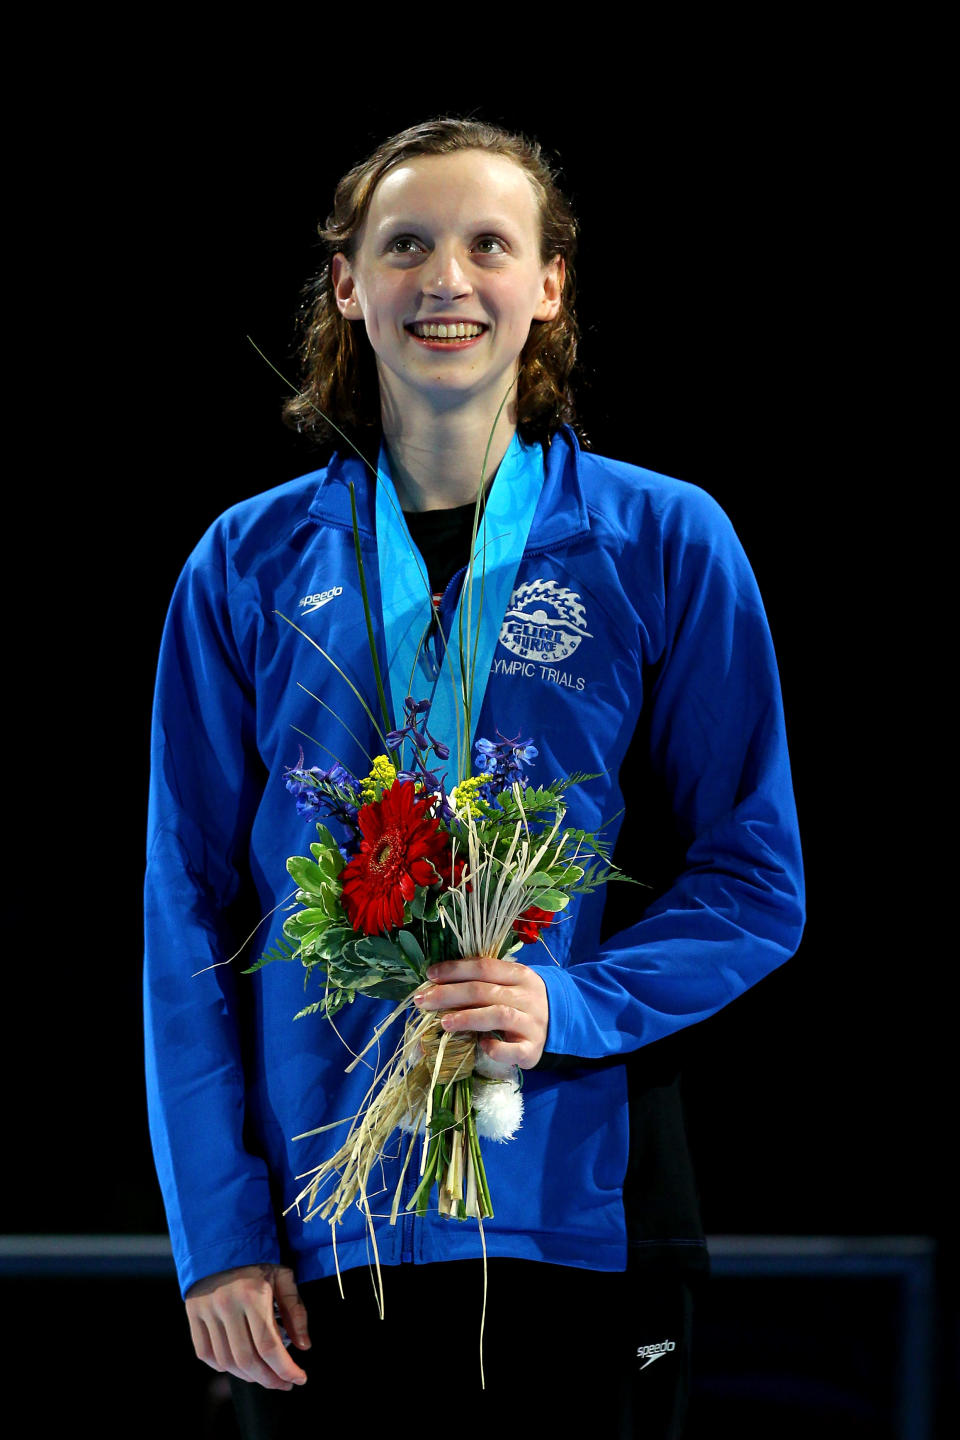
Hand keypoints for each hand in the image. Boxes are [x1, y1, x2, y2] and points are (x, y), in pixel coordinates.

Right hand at [185, 1262, 310, 1390]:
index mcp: (252, 1295)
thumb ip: (295, 1310)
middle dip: (270, 1378)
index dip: (286, 1369)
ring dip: (248, 1376)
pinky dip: (223, 1366)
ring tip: (265, 1376)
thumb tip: (304, 1346)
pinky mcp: (193, 1315)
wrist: (221, 1239)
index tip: (299, 1379)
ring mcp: (206, 1311)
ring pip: (226, 1361)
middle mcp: (227, 1305)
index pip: (269, 1346)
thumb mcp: (283, 1276)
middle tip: (284, 1383)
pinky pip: (205, 1353)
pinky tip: (239, 1366)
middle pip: (247, 1359)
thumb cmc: (258, 1258)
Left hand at [413, 954, 548, 1068]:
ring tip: (443, 1023)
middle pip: (484, 990)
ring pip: (497, 1015)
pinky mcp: (533, 1049)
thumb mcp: (511, 984)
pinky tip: (481, 1045)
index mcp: (519, 975)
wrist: (564, 1021)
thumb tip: (439, 982)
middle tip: (423, 1001)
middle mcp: (526, 996)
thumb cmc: (524, 1001)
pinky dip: (495, 1047)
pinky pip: (513, 1049)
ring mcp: (531, 1023)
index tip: (430, 975)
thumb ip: (484, 981)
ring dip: (467, 1017)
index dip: (455, 969)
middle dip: (449, 994)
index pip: (484, 966)